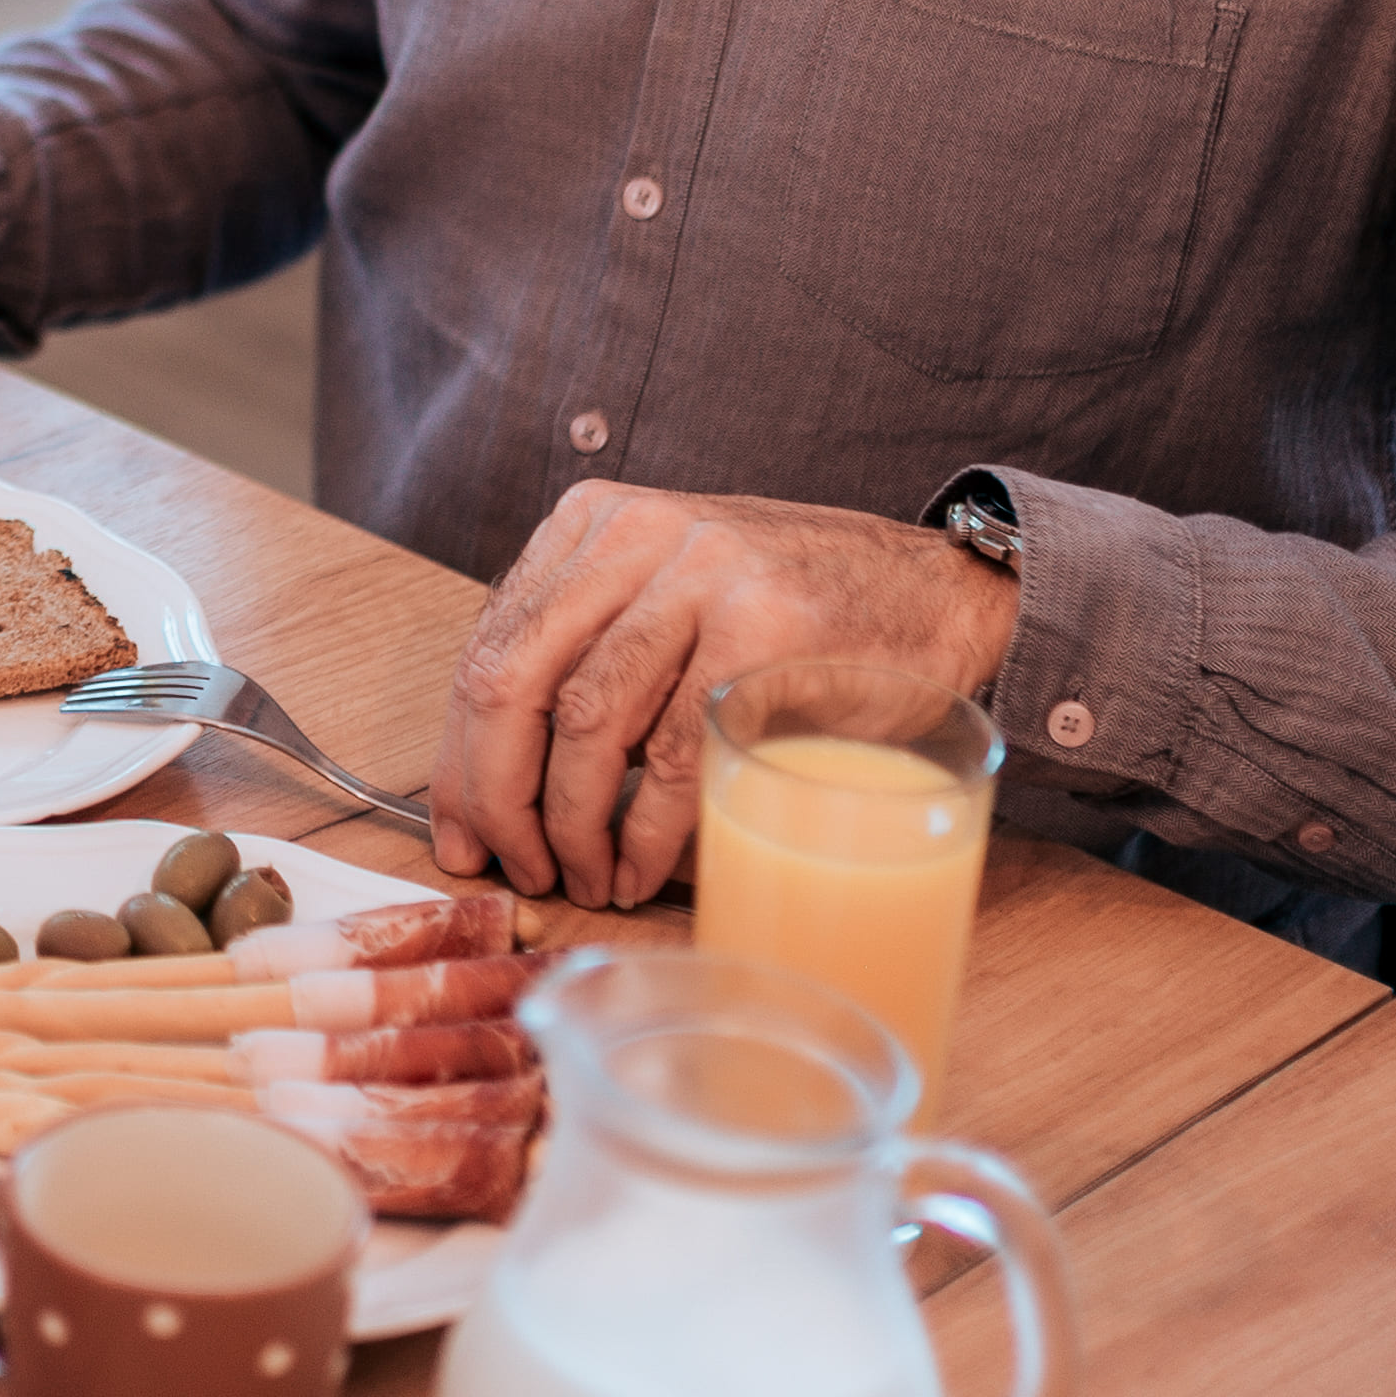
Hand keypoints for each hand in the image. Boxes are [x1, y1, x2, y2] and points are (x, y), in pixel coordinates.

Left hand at [431, 484, 1016, 909]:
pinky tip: (636, 870)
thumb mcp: (672, 594)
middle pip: (511, 682)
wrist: (940, 589)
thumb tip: (490, 775)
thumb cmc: (796, 613)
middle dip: (495, 794)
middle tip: (507, 864)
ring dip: (568, 826)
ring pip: (583, 725)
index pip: (488, 644)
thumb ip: (589, 649)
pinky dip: (642, 835)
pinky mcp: (762, 632)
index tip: (456, 827)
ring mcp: (702, 576)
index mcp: (596, 522)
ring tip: (580, 874)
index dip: (457, 752)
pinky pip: (669, 758)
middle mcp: (637, 534)